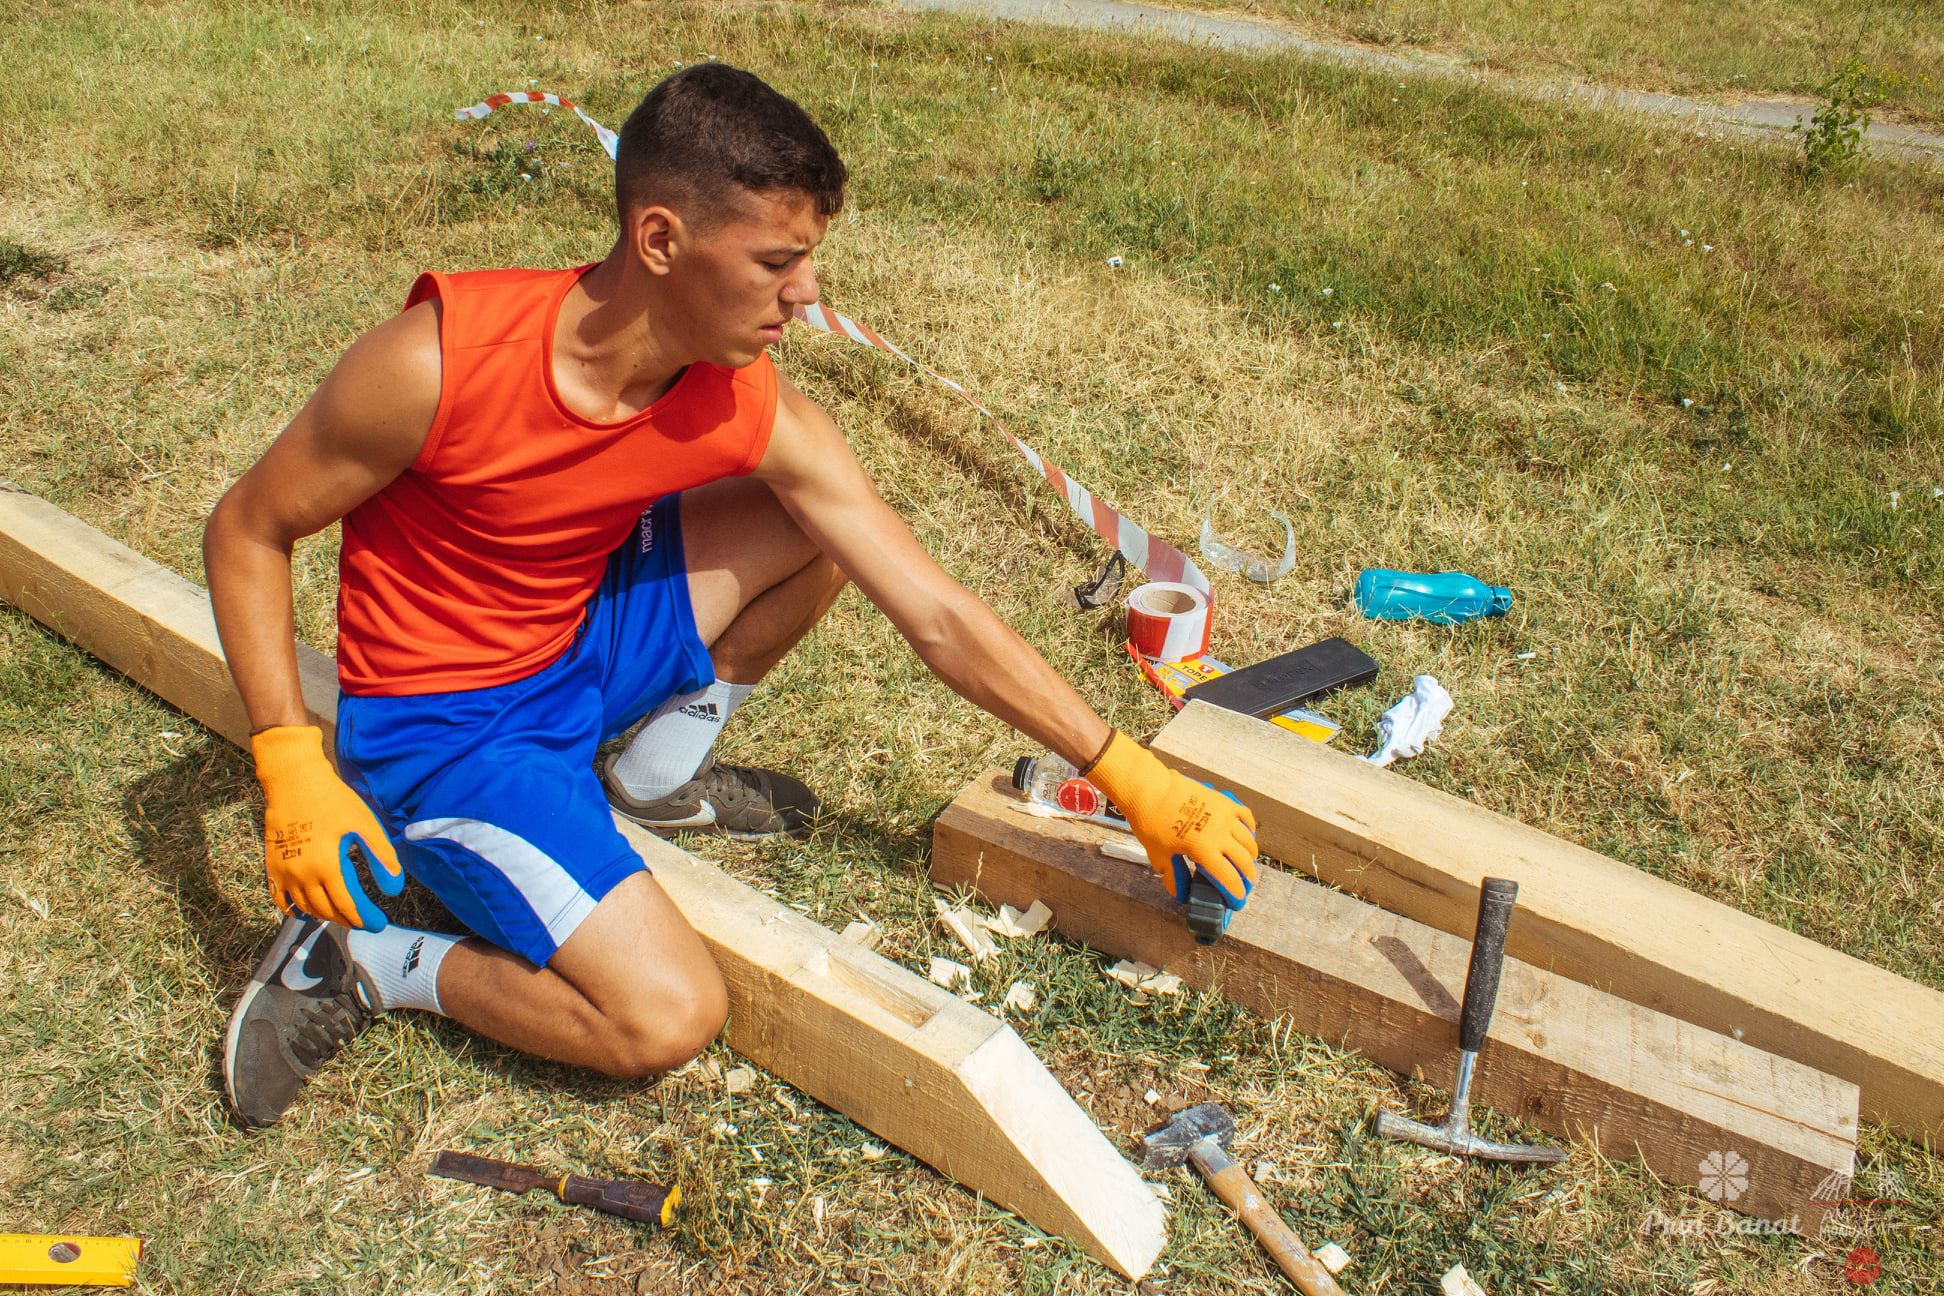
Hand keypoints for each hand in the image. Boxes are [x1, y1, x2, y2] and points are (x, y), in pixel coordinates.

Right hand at [250, 725, 403, 928]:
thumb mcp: (364, 825)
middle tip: (363, 921)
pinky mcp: (271, 866)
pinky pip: (280, 900)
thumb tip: (395, 890)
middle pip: (326, 910)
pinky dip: (295, 910)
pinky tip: (308, 912)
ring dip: (325, 916)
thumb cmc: (333, 799)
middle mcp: (301, 875)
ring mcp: (283, 873)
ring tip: (343, 916)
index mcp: (326, 866)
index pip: (348, 905)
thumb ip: (380, 856)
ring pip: (305, 908)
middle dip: (347, 919)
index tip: (379, 924)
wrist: (293, 780)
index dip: (364, 918)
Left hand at [1084, 731, 1258, 909]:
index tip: (1239, 900)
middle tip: (1246, 882)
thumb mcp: (1159, 854)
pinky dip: (1249, 827)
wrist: (1151, 790)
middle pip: (1243, 860)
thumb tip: (1178, 893)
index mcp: (1204, 850)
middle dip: (1247, 875)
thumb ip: (1172, 875)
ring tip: (1248, 861)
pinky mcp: (1223, 801)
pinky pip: (1244, 815)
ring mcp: (1224, 816)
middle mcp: (1220, 834)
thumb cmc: (1151, 823)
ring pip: (1248, 839)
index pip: (1228, 877)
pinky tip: (1247, 833)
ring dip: (1250, 854)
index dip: (1236, 891)